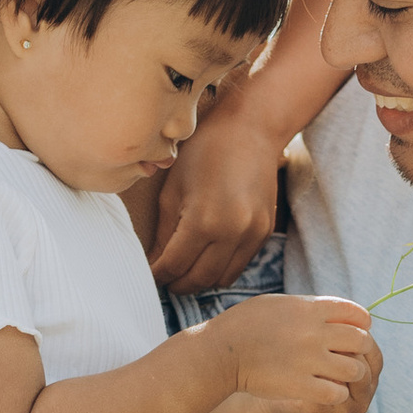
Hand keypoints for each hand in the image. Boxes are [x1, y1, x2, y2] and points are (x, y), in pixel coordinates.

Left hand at [149, 123, 282, 294]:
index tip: (148, 275)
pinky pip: (239, 265)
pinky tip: (206, 256)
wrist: (250, 130)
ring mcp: (253, 235)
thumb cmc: (204, 151)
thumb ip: (164, 233)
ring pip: (221, 279)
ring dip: (200, 280)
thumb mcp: (173, 190)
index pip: (174, 266)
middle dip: (177, 283)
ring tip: (184, 270)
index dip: (157, 275)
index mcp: (204, 221)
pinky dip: (220, 268)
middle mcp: (232, 233)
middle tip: (164, 278)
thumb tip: (155, 263)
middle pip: (198, 279)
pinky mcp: (265, 233)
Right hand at [218, 291, 379, 412]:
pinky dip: (335, 393)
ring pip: (354, 369)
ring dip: (350, 374)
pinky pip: (336, 392)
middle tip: (351, 356)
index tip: (356, 331)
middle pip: (360, 340)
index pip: (356, 313)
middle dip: (360, 349)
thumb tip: (332, 311)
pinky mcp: (301, 385)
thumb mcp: (279, 303)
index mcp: (310, 308)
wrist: (221, 352)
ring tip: (340, 376)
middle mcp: (314, 332)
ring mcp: (309, 360)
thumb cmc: (245, 324)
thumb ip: (309, 307)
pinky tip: (327, 391)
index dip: (361, 324)